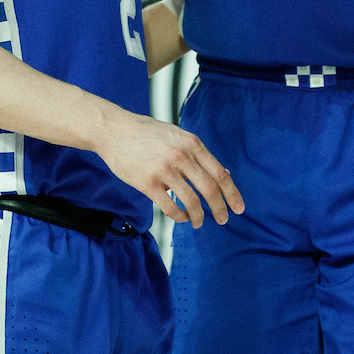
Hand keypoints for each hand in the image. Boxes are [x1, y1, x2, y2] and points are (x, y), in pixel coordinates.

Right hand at [100, 114, 244, 227]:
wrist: (114, 130)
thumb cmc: (147, 133)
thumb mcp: (178, 135)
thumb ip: (198, 154)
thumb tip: (224, 173)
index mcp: (192, 143)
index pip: (219, 172)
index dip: (232, 193)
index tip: (239, 207)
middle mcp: (181, 156)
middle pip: (209, 189)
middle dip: (220, 208)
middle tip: (223, 219)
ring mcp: (164, 170)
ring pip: (191, 201)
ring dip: (198, 216)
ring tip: (198, 222)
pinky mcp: (147, 183)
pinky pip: (170, 207)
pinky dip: (180, 216)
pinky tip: (182, 217)